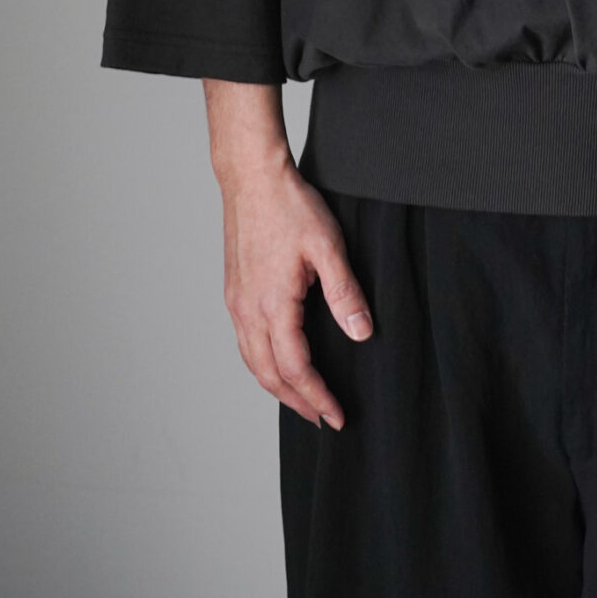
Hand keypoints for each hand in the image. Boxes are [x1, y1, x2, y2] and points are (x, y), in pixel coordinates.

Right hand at [217, 151, 373, 428]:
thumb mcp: (328, 247)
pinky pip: (245, 342)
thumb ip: (345, 293)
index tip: (336, 416)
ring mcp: (237, 302)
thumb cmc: (290, 207)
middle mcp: (248, 310)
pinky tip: (277, 361)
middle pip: (269, 375)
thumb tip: (362, 334)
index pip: (296, 369)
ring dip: (277, 387)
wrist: (252, 178)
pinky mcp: (234, 291)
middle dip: (297, 402)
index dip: (317, 397)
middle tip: (322, 418)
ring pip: (252, 361)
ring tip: (301, 400)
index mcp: (274, 305)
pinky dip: (262, 364)